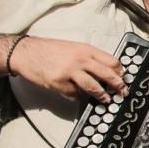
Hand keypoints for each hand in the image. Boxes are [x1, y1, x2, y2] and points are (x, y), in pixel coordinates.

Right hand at [9, 36, 126, 103]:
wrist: (25, 52)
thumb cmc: (48, 50)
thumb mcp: (73, 47)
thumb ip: (88, 57)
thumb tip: (105, 69)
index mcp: (85, 49)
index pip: (111, 61)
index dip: (120, 71)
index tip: (123, 78)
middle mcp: (79, 59)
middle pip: (106, 74)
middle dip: (118, 85)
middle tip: (123, 92)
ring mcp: (69, 72)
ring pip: (93, 86)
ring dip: (102, 95)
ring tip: (107, 99)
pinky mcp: (58, 83)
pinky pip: (74, 94)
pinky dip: (77, 96)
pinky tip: (77, 95)